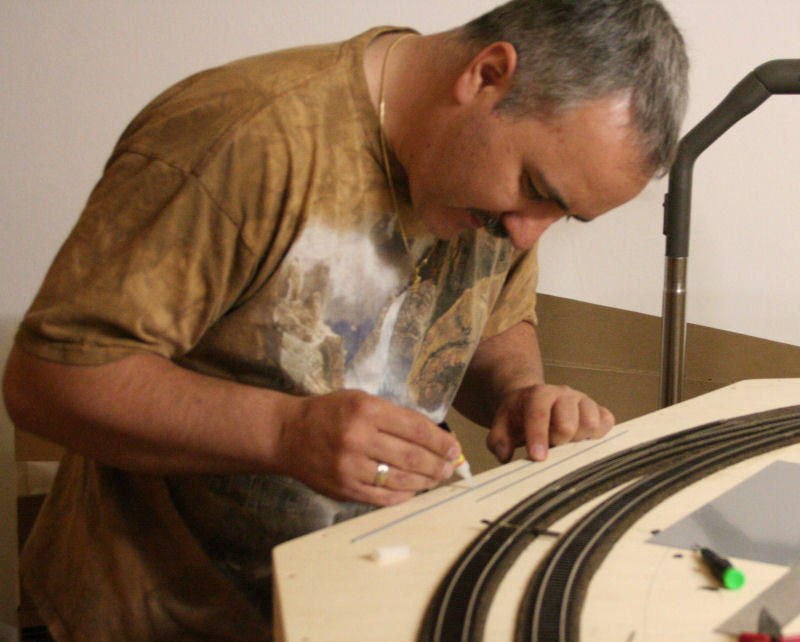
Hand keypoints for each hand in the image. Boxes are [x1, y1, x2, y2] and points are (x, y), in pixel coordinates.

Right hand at [277, 390, 459, 505]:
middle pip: (413, 457)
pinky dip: (403, 495)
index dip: (441, 441)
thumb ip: (393, 416)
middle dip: (438, 464)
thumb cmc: (329, 413)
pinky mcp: (345, 489)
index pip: (416, 429)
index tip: (454, 448)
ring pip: (401, 479)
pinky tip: (412, 490)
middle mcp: (360, 439)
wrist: (288, 435)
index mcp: (367, 411)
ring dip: (425, 481)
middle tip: (449, 467)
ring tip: (435, 479)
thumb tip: (431, 436)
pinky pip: (383, 496)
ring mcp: (351, 467)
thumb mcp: (361, 400)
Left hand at [486, 384, 613, 462]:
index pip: (539, 415)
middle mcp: (563, 394)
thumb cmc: (519, 416)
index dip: (538, 437)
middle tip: (551, 448)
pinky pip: (607, 423)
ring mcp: (583, 401)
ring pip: (591, 424)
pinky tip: (583, 441)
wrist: (533, 400)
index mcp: (538, 394)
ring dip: (579, 441)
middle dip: (558, 442)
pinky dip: (598, 436)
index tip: (537, 458)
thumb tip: (505, 455)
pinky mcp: (599, 410)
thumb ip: (498, 441)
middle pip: (569, 423)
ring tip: (566, 444)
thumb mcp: (501, 425)